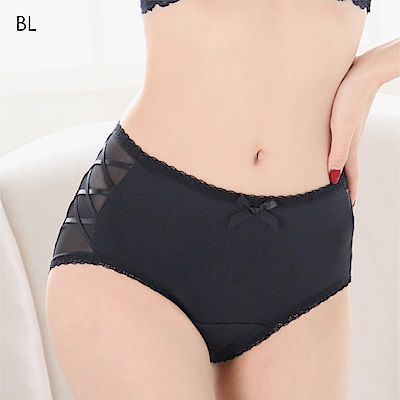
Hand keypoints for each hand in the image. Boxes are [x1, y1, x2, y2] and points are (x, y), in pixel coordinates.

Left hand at [328, 54, 379, 206]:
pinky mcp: (342, 116)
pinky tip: (328, 145)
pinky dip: (335, 149)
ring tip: (332, 175)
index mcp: (350, 145)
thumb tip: (332, 177)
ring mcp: (346, 128)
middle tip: (339, 195)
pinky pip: (337, 139)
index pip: (350, 175)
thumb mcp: (341, 127)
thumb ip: (338, 151)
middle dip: (345, 182)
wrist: (364, 68)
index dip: (350, 191)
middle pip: (346, 166)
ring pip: (341, 153)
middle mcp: (348, 139)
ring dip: (339, 166)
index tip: (349, 206)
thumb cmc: (351, 95)